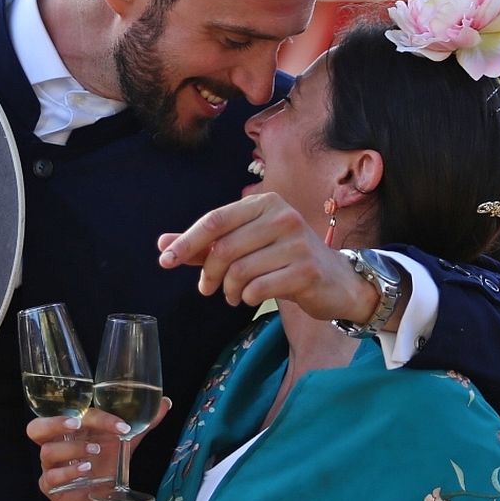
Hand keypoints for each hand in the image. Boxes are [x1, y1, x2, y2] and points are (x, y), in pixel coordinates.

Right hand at [26, 397, 170, 500]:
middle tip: (77, 424)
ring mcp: (50, 465)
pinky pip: (50, 477)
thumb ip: (142, 424)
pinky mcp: (49, 486)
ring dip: (71, 450)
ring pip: (47, 452)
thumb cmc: (106, 464)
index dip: (99, 418)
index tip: (122, 427)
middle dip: (55, 423)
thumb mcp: (124, 443)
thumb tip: (166, 402)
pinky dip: (68, 473)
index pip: (77, 414)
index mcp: (71, 428)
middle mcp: (56, 443)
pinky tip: (85, 473)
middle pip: (37, 427)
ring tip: (93, 455)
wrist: (101, 500)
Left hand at [158, 193, 378, 325]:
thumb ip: (205, 245)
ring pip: (239, 270)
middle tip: (206, 288)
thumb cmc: (285, 258)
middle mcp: (283, 216)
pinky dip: (246, 297)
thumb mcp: (247, 245)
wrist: (337, 280)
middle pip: (224, 247)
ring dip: (227, 289)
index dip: (187, 242)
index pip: (215, 220)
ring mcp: (297, 243)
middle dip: (207, 273)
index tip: (166, 261)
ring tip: (231, 294)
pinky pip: (258, 288)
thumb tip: (162, 245)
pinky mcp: (306, 270)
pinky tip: (249, 298)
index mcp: (265, 203)